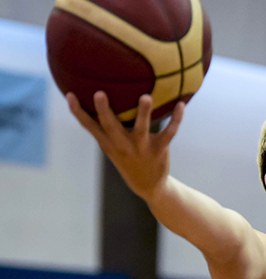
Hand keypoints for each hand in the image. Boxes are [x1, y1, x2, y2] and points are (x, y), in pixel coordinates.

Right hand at [67, 91, 184, 200]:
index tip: (70, 95)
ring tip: (146, 97)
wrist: (148, 185)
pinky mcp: (159, 149)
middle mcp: (122, 145)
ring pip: (142, 128)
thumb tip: (99, 97)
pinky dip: (176, 118)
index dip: (78, 112)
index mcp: (108, 143)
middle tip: (99, 93)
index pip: (89, 127)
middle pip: (110, 126)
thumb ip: (107, 128)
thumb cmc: (128, 158)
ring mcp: (141, 147)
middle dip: (104, 110)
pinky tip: (181, 104)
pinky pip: (169, 132)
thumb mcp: (113, 146)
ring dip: (144, 112)